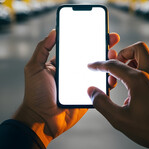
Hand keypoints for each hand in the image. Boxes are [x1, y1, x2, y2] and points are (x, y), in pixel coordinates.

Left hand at [13, 30, 119, 146]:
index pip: (78, 47)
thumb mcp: (34, 67)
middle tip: (112, 39)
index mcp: (63, 63)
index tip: (98, 29)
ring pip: (100, 71)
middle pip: (92, 56)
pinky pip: (102, 88)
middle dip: (104, 46)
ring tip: (113, 56)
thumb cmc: (35, 94)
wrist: (41, 119)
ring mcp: (83, 84)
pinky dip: (109, 81)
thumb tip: (53, 31)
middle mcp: (74, 72)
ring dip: (109, 62)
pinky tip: (112, 75)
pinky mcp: (89, 96)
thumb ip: (42, 48)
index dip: (89, 38)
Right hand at [87, 42, 148, 148]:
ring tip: (127, 73)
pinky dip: (148, 66)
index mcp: (138, 80)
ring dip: (136, 59)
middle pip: (137, 49)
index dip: (99, 65)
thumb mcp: (120, 119)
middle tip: (115, 66)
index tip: (92, 66)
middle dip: (123, 53)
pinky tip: (142, 79)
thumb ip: (102, 103)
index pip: (114, 65)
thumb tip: (92, 91)